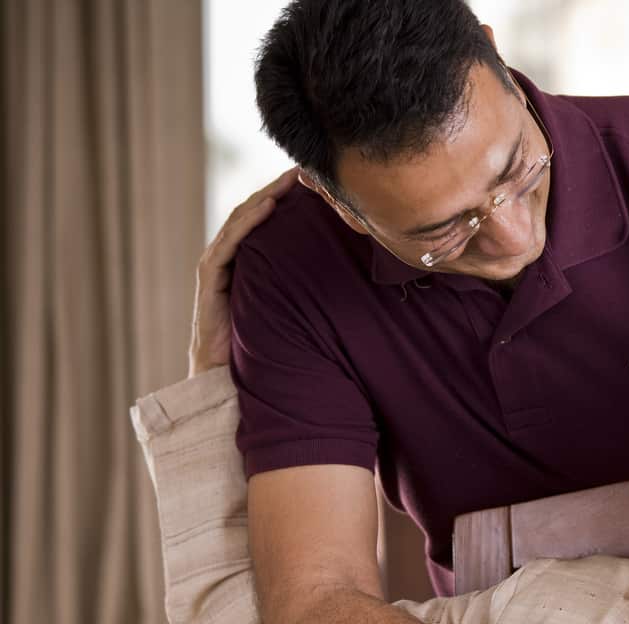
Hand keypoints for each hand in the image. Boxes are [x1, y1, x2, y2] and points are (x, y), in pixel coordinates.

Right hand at [188, 167, 297, 376]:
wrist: (225, 371)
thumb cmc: (258, 340)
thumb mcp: (285, 303)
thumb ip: (299, 283)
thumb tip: (339, 269)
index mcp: (245, 259)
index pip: (263, 218)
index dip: (284, 196)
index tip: (311, 180)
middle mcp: (228, 255)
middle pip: (252, 211)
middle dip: (277, 188)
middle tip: (304, 169)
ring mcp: (216, 263)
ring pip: (241, 220)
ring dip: (266, 195)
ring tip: (290, 180)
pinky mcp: (210, 276)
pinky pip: (229, 243)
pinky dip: (248, 222)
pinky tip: (268, 206)